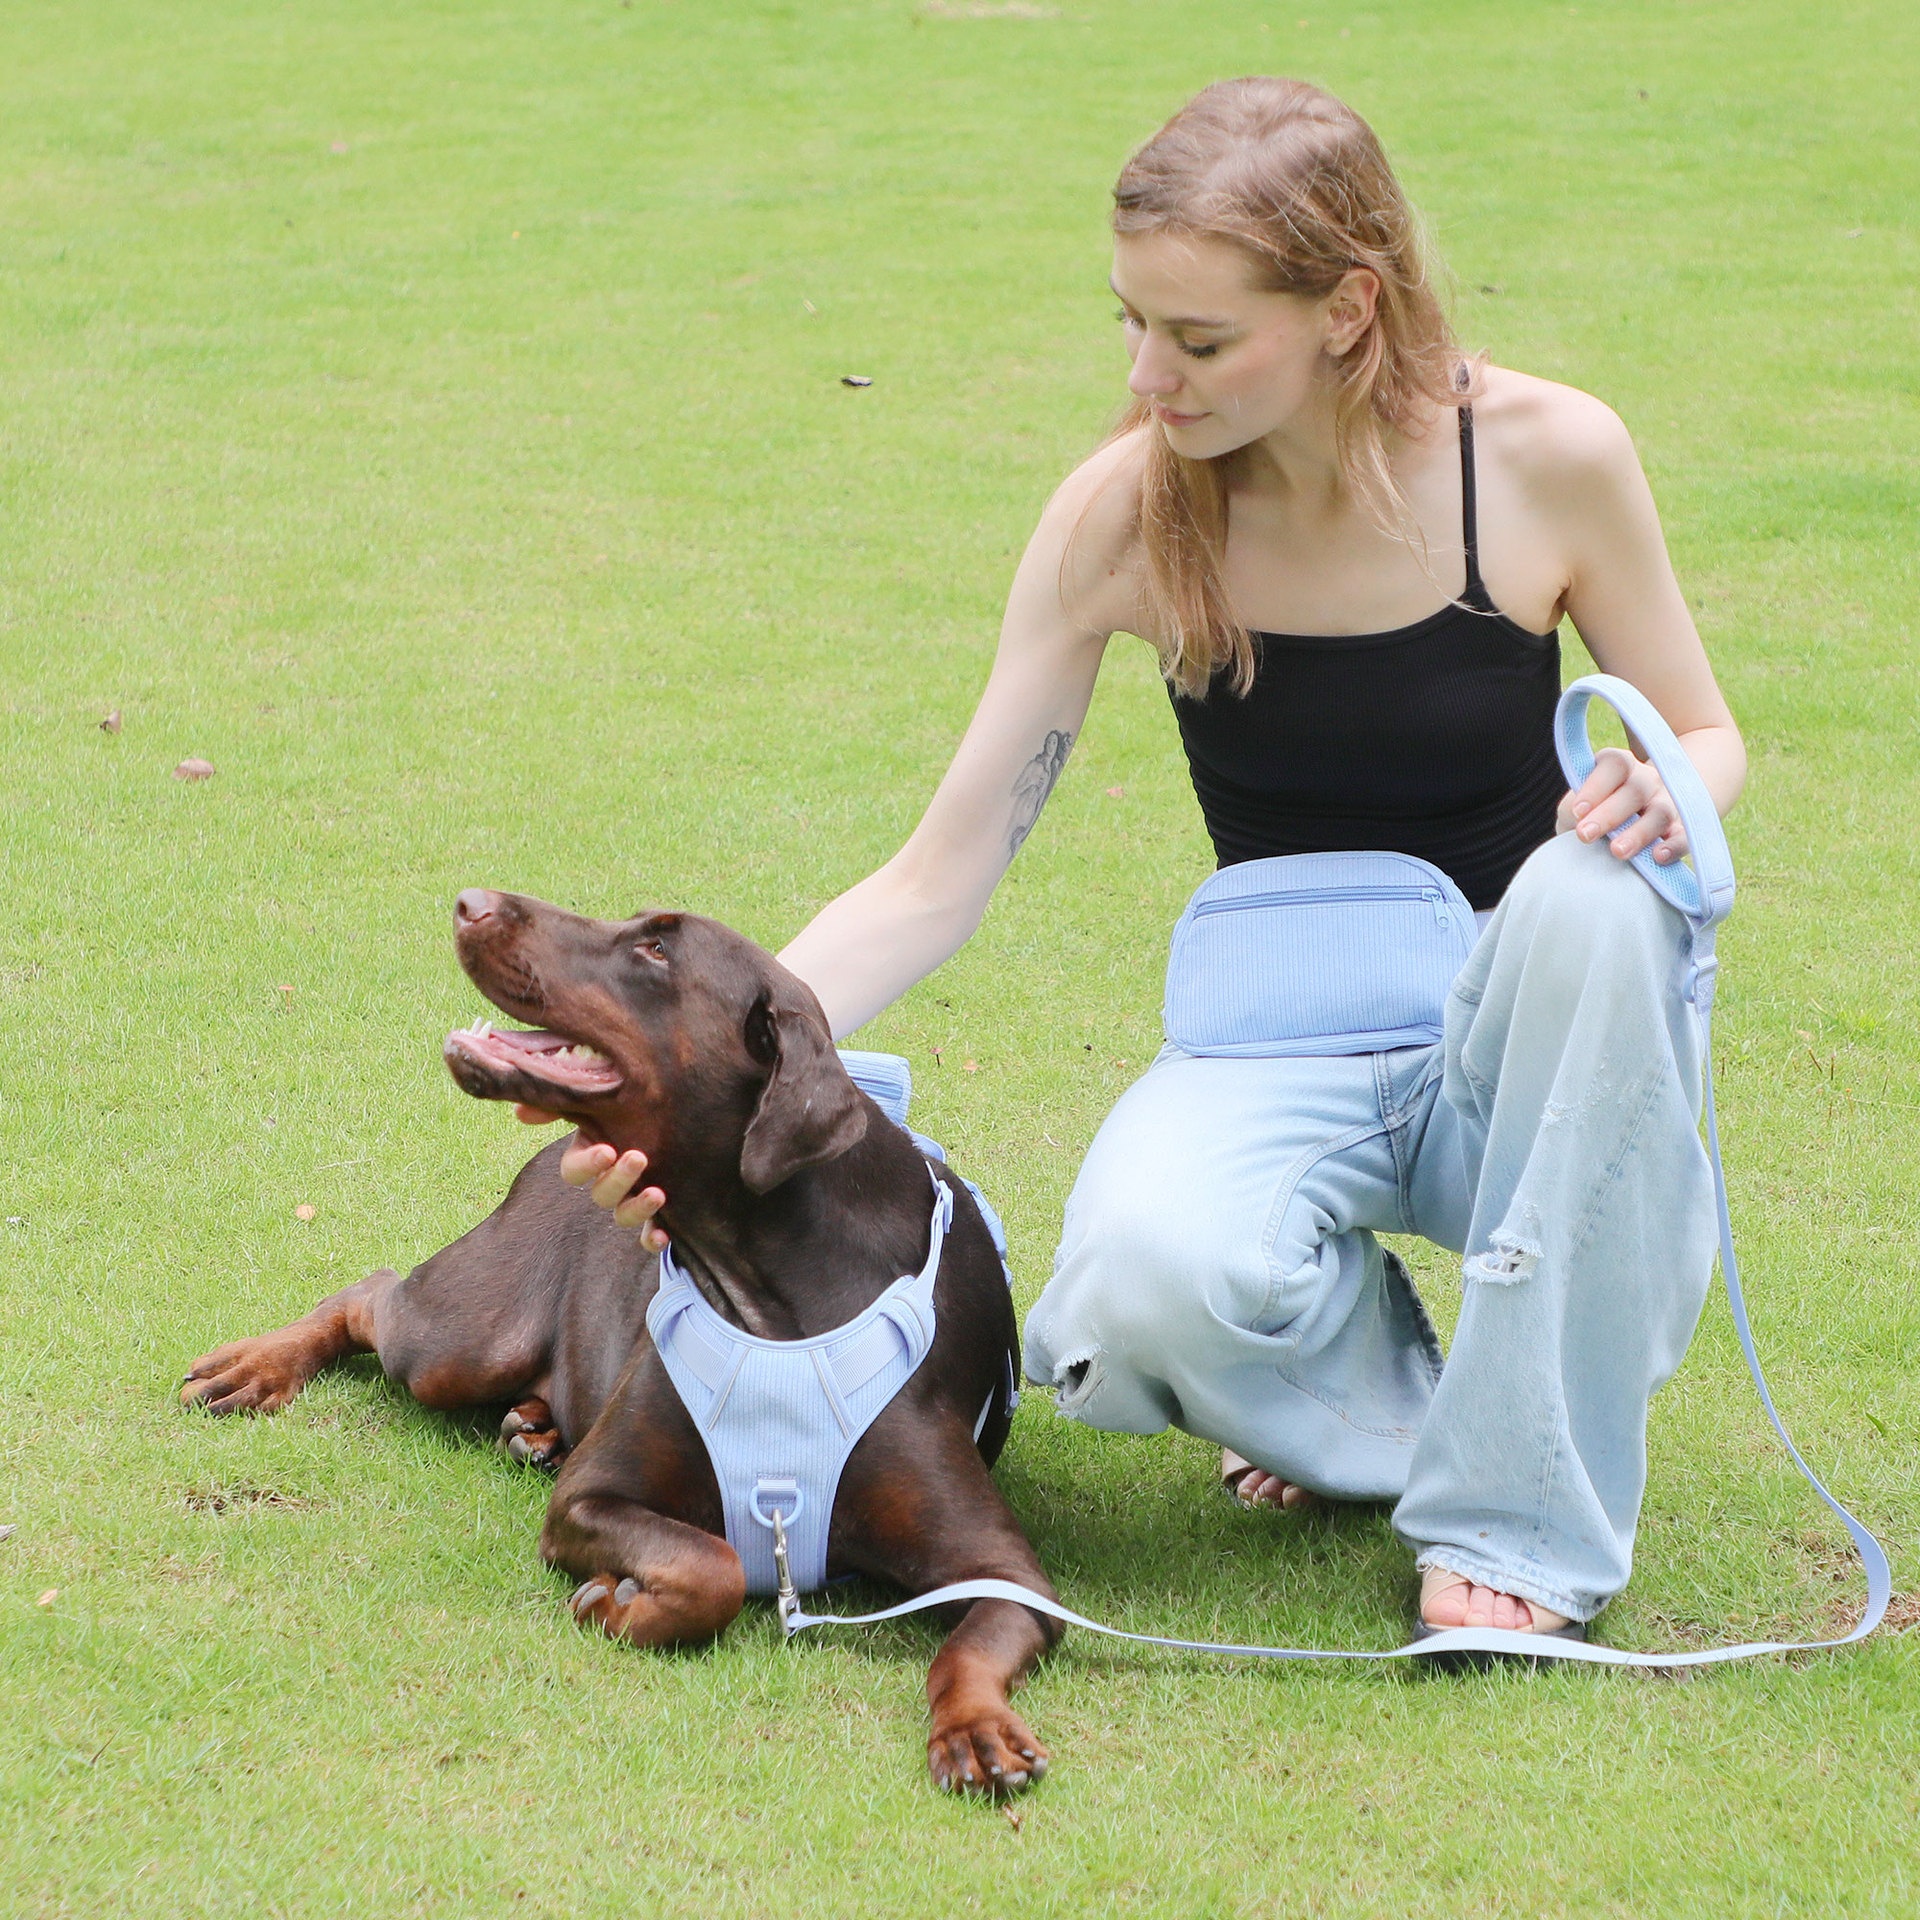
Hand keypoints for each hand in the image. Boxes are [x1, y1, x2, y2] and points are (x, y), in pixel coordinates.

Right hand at [513, 1106, 668, 1247]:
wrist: (672, 1111)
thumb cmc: (631, 1101)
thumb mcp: (600, 1095)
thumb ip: (564, 1100)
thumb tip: (521, 1113)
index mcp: (590, 1154)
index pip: (574, 1170)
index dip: (586, 1165)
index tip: (607, 1151)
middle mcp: (607, 1179)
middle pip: (601, 1194)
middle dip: (618, 1180)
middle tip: (638, 1158)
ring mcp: (631, 1197)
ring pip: (622, 1215)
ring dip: (636, 1209)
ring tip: (657, 1194)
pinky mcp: (657, 1211)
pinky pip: (647, 1235)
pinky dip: (652, 1240)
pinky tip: (663, 1235)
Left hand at [1558, 745, 1686, 864]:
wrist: (1616, 833)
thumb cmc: (1590, 816)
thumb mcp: (1576, 808)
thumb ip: (1573, 809)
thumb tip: (1578, 816)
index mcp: (1619, 767)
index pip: (1615, 765)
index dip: (1596, 787)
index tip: (1577, 812)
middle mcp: (1647, 781)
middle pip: (1636, 790)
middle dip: (1609, 814)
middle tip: (1585, 835)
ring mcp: (1668, 803)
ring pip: (1661, 813)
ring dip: (1639, 833)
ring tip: (1617, 852)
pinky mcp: (1682, 830)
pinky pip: (1683, 836)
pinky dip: (1673, 846)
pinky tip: (1658, 857)